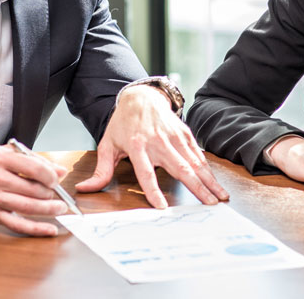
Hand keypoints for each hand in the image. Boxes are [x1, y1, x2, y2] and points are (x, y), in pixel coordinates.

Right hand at [0, 144, 68, 235]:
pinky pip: (18, 224)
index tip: (56, 179)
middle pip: (35, 189)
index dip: (51, 176)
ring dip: (49, 209)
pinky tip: (49, 229)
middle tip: (57, 193)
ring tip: (59, 208)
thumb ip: (33, 160)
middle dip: (51, 193)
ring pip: (30, 207)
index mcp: (0, 158)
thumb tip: (60, 171)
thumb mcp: (3, 154)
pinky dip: (36, 229)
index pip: (35, 168)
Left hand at [75, 84, 229, 207]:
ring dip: (208, 180)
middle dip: (196, 186)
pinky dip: (207, 168)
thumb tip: (84, 188)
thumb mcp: (107, 144)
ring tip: (220, 196)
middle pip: (179, 168)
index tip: (161, 206)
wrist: (141, 96)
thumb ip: (100, 170)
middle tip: (209, 203)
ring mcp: (174, 137)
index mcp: (137, 146)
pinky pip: (197, 154)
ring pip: (193, 162)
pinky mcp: (184, 133)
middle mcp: (158, 141)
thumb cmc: (123, 123)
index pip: (145, 173)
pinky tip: (215, 181)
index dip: (152, 190)